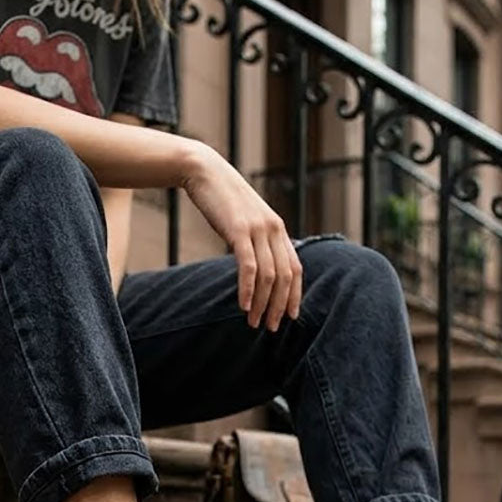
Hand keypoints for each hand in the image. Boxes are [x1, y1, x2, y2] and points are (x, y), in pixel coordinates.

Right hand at [180, 141, 302, 331]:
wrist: (206, 172)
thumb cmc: (223, 200)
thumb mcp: (246, 221)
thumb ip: (257, 241)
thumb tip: (259, 267)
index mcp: (278, 229)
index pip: (295, 268)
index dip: (295, 295)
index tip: (290, 317)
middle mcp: (274, 229)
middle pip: (285, 276)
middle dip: (279, 306)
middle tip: (271, 328)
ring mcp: (258, 229)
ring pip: (268, 275)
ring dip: (262, 303)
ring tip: (254, 322)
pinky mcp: (239, 230)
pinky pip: (249, 266)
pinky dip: (247, 289)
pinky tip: (243, 306)